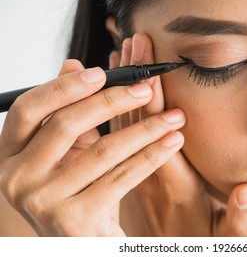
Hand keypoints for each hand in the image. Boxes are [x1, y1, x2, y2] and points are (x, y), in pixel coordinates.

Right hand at [0, 59, 184, 235]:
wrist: (83, 242)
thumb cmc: (77, 189)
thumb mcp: (69, 150)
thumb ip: (68, 110)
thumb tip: (72, 64)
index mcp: (10, 155)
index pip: (28, 109)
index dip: (64, 86)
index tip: (102, 71)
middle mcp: (17, 179)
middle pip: (65, 124)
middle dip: (112, 101)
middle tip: (147, 88)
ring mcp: (43, 202)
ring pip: (103, 151)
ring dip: (145, 128)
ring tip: (174, 116)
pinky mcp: (75, 220)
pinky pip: (122, 177)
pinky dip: (152, 155)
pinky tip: (173, 141)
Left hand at [112, 34, 246, 235]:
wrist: (163, 254)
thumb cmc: (197, 239)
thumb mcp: (223, 237)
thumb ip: (239, 221)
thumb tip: (246, 193)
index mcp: (173, 184)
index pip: (158, 134)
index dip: (154, 99)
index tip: (151, 64)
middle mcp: (146, 172)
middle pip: (135, 119)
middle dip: (135, 78)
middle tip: (134, 41)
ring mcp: (133, 168)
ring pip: (121, 122)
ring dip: (121, 86)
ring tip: (121, 52)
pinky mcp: (128, 166)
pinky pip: (116, 132)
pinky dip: (115, 104)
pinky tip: (112, 82)